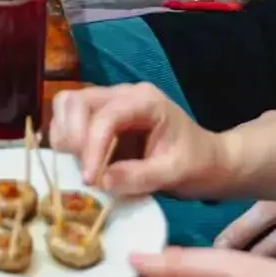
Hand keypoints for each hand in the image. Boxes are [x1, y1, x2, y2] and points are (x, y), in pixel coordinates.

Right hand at [50, 83, 227, 198]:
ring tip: (79, 167)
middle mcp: (122, 94)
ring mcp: (109, 104)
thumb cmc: (198, 164)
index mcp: (144, 100)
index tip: (90, 180)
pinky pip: (71, 122)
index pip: (105, 116)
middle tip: (82, 171)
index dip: (92, 147)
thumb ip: (140, 176)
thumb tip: (101, 182)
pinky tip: (78, 164)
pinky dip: (67, 142)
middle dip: (71, 137)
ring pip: (67, 107)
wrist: (210, 162)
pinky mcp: (101, 119)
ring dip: (65, 137)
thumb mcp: (175, 173)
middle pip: (75, 101)